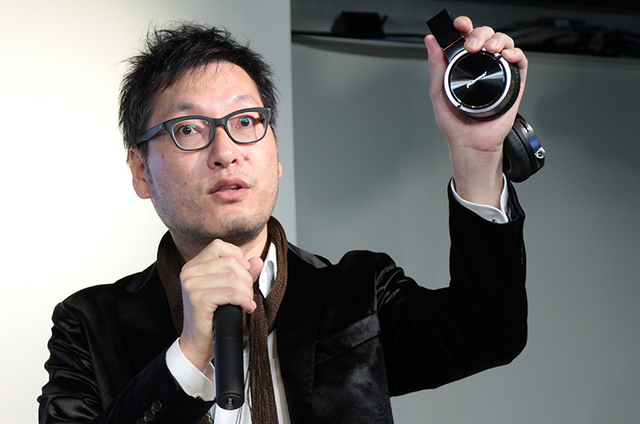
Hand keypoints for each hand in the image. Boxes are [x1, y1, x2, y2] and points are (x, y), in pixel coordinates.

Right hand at [179, 239, 261, 370]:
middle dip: (246, 279)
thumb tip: (257, 260)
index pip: (219, 246)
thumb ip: (243, 273)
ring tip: (246, 302)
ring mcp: (191, 285)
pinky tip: (245, 307)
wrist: (198, 343)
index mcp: (194, 265)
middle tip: (247, 294)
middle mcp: (189, 272)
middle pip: (230, 262)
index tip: (245, 273)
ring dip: (246, 291)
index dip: (237, 256)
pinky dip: (243, 300)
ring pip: (232, 277)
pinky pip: (230, 293)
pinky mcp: (198, 299)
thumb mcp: (229, 290)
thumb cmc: (212, 317)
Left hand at [425, 15, 527, 205]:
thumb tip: (431, 40)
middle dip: (480, 34)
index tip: (460, 25)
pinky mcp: (513, 84)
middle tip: (471, 46)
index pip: (467, 37)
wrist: (469, 142)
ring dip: (498, 40)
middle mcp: (482, 65)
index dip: (464, 26)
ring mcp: (498, 73)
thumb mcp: (438, 89)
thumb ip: (436, 64)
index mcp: (464, 64)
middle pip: (486, 36)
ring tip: (489, 49)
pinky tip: (506, 56)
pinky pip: (520, 62)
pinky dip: (516, 54)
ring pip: (504, 44)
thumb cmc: (454, 121)